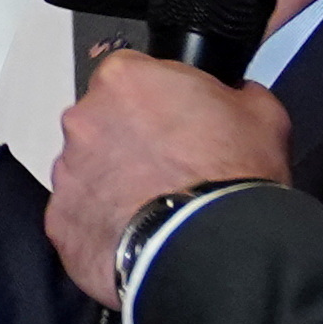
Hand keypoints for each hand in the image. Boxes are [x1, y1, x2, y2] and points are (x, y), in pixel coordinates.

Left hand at [42, 56, 293, 306]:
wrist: (213, 246)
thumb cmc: (232, 177)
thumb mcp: (262, 114)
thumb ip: (237, 92)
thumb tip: (237, 93)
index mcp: (125, 79)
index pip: (132, 77)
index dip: (158, 103)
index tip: (176, 125)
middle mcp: (83, 118)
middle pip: (103, 123)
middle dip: (130, 142)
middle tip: (169, 169)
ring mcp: (66, 171)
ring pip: (88, 171)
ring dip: (114, 184)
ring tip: (156, 207)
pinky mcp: (60, 220)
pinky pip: (80, 217)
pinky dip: (103, 225)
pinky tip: (138, 235)